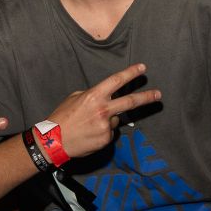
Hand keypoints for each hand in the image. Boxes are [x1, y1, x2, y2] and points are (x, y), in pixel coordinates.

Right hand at [44, 63, 163, 160]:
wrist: (53, 141)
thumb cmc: (62, 117)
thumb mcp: (75, 98)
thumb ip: (93, 95)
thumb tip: (106, 97)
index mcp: (94, 96)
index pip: (117, 81)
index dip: (131, 73)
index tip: (142, 68)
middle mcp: (103, 110)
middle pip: (130, 101)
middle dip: (146, 97)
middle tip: (158, 94)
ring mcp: (105, 126)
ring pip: (115, 119)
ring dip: (107, 120)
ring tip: (90, 125)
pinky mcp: (106, 139)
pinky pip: (110, 132)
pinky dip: (103, 132)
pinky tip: (90, 134)